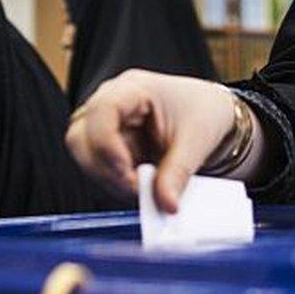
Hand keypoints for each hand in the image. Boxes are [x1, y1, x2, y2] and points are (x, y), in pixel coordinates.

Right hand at [65, 69, 234, 212]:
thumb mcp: (197, 141)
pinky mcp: (111, 146)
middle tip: (136, 189)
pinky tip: (141, 186)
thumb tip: (165, 205)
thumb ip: (178, 173)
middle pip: (80, 136)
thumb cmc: (205, 112)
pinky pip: (99, 169)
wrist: (214, 116)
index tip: (127, 173)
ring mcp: (108, 124)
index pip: (102, 111)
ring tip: (144, 190)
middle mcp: (113, 102)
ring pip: (85, 156)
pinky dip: (116, 183)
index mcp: (134, 88)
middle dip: (104, 169)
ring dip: (110, 179)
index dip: (106, 144)